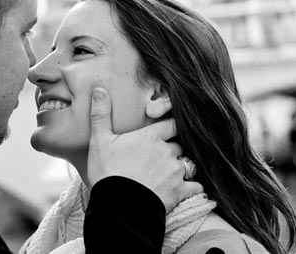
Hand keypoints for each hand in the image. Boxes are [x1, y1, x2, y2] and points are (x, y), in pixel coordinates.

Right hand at [87, 87, 203, 212]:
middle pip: (178, 145)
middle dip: (171, 150)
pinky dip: (192, 187)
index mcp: (151, 137)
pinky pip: (196, 186)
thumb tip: (99, 89)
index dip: (171, 126)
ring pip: (186, 164)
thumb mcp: (99, 141)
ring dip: (180, 168)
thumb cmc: (108, 172)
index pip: (172, 124)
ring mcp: (176, 171)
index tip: (167, 130)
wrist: (117, 206)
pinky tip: (184, 189)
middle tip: (159, 158)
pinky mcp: (180, 191)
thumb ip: (101, 114)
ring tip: (167, 175)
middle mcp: (167, 151)